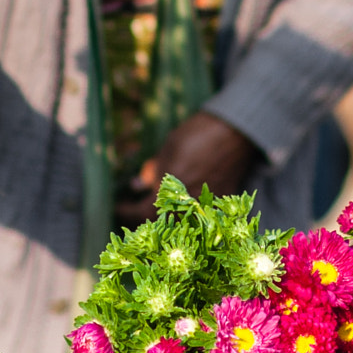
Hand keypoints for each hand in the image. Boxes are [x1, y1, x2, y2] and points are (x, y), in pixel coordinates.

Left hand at [114, 110, 258, 226]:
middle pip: (160, 221)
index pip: (140, 212)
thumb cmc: (196, 135)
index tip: (118, 206)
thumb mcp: (167, 150)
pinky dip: (189, 208)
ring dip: (167, 213)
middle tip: (138, 205)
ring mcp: (205, 206)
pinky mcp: (222, 203)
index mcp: (167, 193)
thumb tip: (137, 184)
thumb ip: (151, 172)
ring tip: (159, 202)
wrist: (234, 131)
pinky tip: (184, 199)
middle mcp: (186, 206)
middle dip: (146, 214)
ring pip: (180, 220)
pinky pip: (200, 213)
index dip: (126, 210)